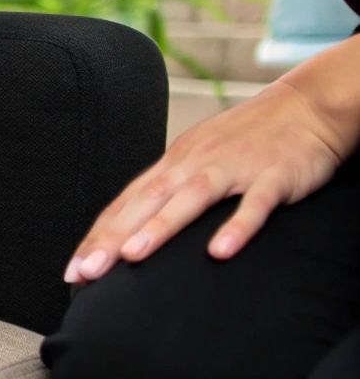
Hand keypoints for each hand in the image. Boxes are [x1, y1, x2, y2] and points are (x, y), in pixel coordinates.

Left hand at [67, 79, 351, 283]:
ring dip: (159, 227)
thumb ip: (169, 193)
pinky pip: (254, 203)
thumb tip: (132, 231)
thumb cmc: (245, 140)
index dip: (97, 237)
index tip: (73, 272)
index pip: (125, 204)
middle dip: (112, 238)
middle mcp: (194, 164)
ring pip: (191, 198)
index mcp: (173, 165)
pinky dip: (237, 226)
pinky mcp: (273, 175)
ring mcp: (233, 168)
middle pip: (145, 202)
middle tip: (85, 272)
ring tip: (132, 257)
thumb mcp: (198, 161)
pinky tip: (220, 252)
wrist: (306, 106)